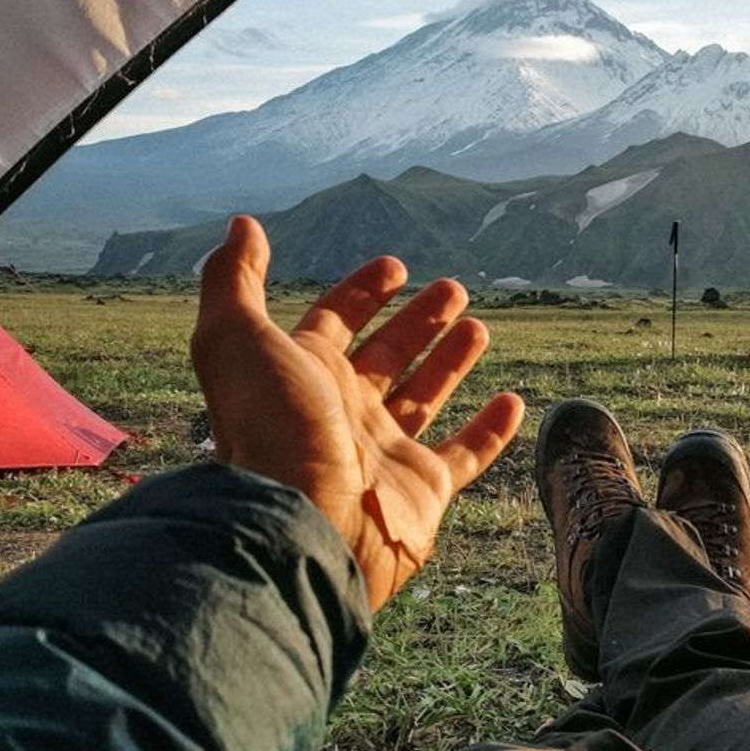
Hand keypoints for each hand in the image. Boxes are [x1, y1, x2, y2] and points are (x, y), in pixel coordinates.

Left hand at [190, 216, 524, 609]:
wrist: (303, 525)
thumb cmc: (272, 429)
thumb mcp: (236, 338)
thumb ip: (236, 279)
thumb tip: (243, 225)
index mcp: (303, 374)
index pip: (335, 321)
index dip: (361, 292)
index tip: (395, 266)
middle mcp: (343, 411)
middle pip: (387, 354)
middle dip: (417, 319)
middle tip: (453, 288)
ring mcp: (385, 452)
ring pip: (425, 395)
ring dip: (450, 361)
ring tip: (478, 326)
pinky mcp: (424, 490)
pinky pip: (465, 454)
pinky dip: (492, 431)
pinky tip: (514, 400)